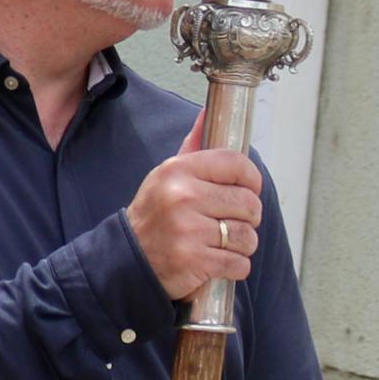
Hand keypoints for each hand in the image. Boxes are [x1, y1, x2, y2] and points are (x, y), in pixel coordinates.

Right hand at [126, 118, 264, 301]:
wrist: (126, 260)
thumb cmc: (154, 216)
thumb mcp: (166, 177)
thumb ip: (192, 147)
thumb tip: (209, 112)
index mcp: (178, 170)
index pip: (236, 163)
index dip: (252, 179)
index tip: (247, 189)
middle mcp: (182, 196)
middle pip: (249, 203)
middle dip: (247, 218)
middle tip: (228, 223)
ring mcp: (188, 229)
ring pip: (247, 236)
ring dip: (241, 245)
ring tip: (220, 243)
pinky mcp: (194, 260)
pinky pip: (239, 263)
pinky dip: (234, 267)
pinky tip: (215, 262)